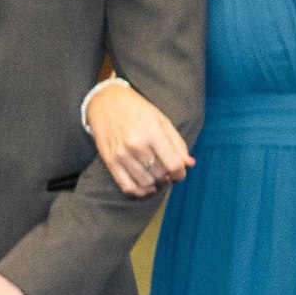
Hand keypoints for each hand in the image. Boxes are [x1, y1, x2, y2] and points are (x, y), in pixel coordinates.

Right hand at [88, 82, 193, 198]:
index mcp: (152, 132)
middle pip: (161, 174)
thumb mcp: (162, 120)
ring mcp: (121, 155)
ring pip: (146, 182)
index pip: (173, 165)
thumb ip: (177, 143)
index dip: (181, 173)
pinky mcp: (110, 162)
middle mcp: (135, 145)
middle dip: (168, 176)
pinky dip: (140, 191)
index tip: (180, 171)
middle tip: (167, 170)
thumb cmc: (137, 109)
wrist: (106, 102)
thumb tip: (190, 164)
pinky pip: (127, 187)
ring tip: (157, 175)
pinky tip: (147, 186)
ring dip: (156, 183)